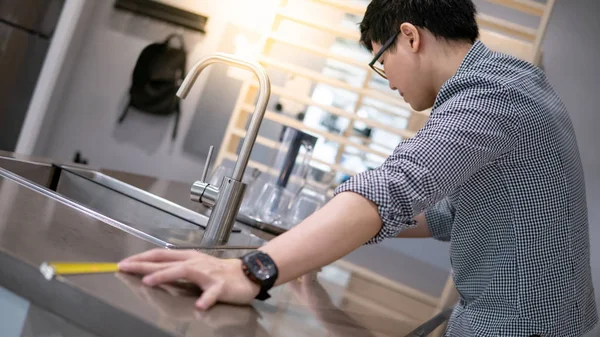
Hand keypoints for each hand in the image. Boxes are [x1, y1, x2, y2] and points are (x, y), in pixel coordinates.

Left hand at [118, 249, 259, 309]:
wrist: (247, 274)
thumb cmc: (219, 272)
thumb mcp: (196, 266)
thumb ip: (177, 268)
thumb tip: (153, 270)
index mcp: (189, 258)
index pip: (161, 255)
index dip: (141, 258)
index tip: (123, 262)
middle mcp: (196, 262)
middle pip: (166, 261)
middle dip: (144, 264)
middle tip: (124, 267)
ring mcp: (208, 274)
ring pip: (185, 272)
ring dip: (165, 275)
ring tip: (149, 281)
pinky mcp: (221, 286)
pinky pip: (213, 294)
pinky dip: (206, 299)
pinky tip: (199, 306)